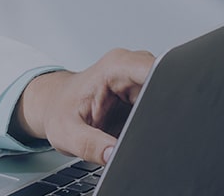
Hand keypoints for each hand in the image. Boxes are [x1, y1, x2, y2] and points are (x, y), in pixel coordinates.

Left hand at [14, 48, 154, 164]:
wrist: (54, 106)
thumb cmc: (60, 111)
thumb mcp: (66, 132)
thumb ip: (90, 145)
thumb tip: (114, 155)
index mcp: (117, 67)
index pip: (158, 72)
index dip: (167, 95)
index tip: (159, 117)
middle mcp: (133, 67)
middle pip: (168, 84)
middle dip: (163, 112)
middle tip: (140, 132)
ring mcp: (142, 78)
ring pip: (169, 97)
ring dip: (159, 118)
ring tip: (131, 130)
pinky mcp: (146, 92)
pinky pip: (161, 105)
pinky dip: (155, 121)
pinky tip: (136, 129)